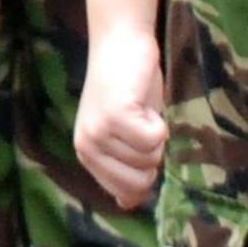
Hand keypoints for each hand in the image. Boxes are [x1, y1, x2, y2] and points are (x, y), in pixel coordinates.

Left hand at [74, 21, 170, 205]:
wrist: (121, 42)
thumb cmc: (128, 87)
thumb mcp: (126, 134)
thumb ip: (125, 168)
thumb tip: (129, 204)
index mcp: (88, 155)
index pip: (128, 191)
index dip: (145, 168)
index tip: (138, 139)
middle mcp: (88, 147)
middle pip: (141, 179)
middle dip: (153, 154)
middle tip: (141, 123)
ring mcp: (100, 132)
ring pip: (151, 157)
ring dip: (156, 132)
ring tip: (140, 108)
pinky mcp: (116, 115)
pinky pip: (155, 138)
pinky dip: (159, 121)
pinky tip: (144, 102)